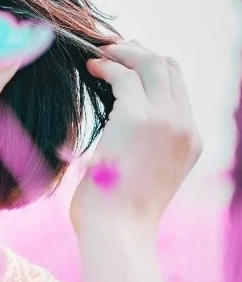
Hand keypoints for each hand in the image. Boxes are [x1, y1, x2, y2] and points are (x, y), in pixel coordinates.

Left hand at [70, 41, 202, 233]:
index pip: (178, 88)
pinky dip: (107, 66)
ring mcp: (166, 121)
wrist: (118, 232)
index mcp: (190, 140)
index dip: (152, 68)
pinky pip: (124, 76)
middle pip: (169, 68)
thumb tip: (118, 123)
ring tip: (98, 54)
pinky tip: (91, 68)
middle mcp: (185, 126)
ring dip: (123, 53)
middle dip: (140, 52)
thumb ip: (143, 146)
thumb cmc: (118, 212)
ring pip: (151, 64)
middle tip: (111, 49)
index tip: (126, 62)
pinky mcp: (138, 119)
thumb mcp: (143, 174)